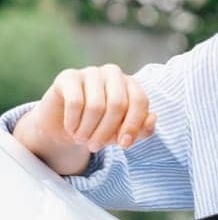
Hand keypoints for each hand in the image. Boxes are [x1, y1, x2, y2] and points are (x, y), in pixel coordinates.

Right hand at [32, 64, 157, 151]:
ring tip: (82, 139)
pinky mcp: (68, 76)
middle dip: (106, 131)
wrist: (64, 124)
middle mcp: (113, 74)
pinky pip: (75, 102)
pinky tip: (71, 129)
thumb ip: (143, 129)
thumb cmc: (100, 126)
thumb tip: (152, 118)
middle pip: (117, 104)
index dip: (133, 125)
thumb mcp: (123, 132)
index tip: (123, 145)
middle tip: (95, 147)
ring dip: (88, 130)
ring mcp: (91, 72)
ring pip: (95, 106)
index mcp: (131, 84)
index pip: (140, 101)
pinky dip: (73, 122)